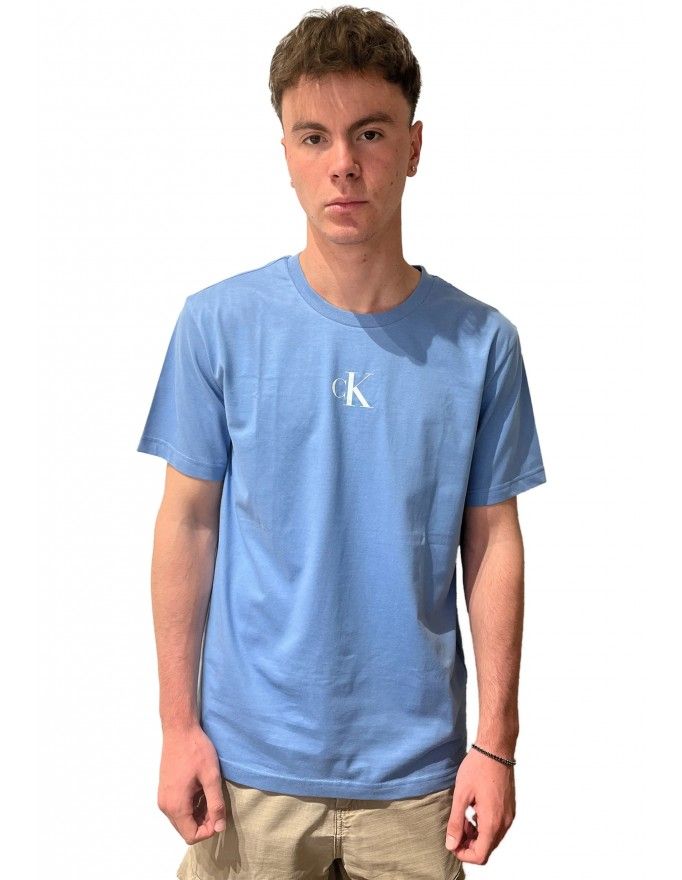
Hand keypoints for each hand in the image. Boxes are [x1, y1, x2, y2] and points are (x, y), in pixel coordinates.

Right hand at [157, 723, 228, 843]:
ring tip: (210, 794)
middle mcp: (165, 806)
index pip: (191, 835)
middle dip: (204, 822)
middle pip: (186, 829)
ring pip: (182, 820)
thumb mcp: (211, 777)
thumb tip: (220, 827)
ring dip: (198, 814)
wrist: (179, 730)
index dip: (209, 830)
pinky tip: (200, 790)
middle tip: (217, 803)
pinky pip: (178, 809)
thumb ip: (216, 804)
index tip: (220, 813)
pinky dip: (191, 806)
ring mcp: (163, 798)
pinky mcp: (165, 791)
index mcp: (176, 805)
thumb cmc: (196, 751)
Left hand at [445, 748, 515, 864]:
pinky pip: (497, 827)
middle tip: (456, 828)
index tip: (452, 842)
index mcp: (492, 821)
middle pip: (487, 849)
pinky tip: (473, 810)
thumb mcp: (461, 795)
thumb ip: (456, 822)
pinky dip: (484, 826)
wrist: (496, 749)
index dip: (464, 854)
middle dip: (469, 844)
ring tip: (463, 817)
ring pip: (492, 839)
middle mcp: (504, 823)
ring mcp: (509, 816)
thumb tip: (451, 844)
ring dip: (476, 835)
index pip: (480, 855)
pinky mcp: (510, 808)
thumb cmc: (478, 768)